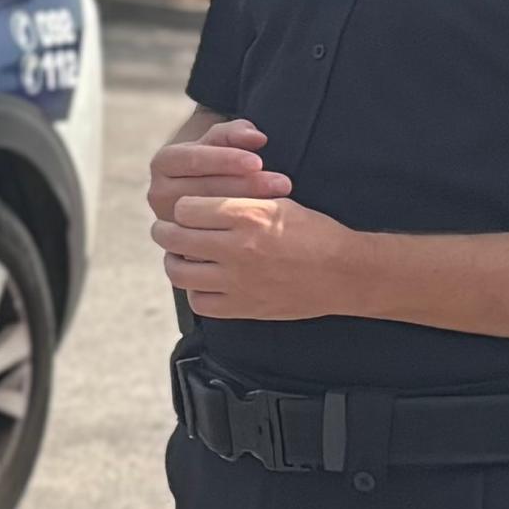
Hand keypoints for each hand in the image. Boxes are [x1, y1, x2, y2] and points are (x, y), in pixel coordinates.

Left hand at [148, 128, 360, 318]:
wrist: (343, 273)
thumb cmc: (313, 232)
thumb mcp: (278, 202)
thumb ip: (237, 200)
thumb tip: (201, 201)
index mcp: (247, 216)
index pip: (186, 208)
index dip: (183, 207)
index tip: (185, 209)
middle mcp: (238, 248)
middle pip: (175, 237)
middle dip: (165, 231)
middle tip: (166, 229)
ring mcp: (237, 281)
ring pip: (179, 271)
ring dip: (173, 260)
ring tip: (179, 255)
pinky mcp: (243, 307)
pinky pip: (199, 302)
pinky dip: (195, 291)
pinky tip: (203, 281)